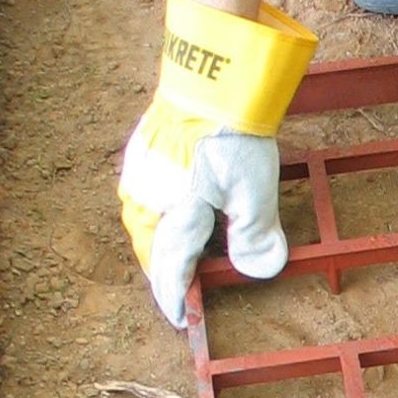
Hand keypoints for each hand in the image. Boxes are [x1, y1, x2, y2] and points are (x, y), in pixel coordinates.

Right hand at [119, 0, 315, 326]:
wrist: (210, 78)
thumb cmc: (232, 135)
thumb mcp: (254, 189)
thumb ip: (255, 234)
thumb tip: (258, 270)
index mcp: (174, 215)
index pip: (170, 269)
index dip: (174, 298)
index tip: (179, 320)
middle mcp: (148, 200)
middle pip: (151, 250)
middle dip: (162, 273)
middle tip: (177, 292)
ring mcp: (140, 176)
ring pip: (142, 226)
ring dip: (157, 246)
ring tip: (174, 258)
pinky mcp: (142, 155)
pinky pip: (142, 200)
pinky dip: (156, 217)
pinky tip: (171, 215)